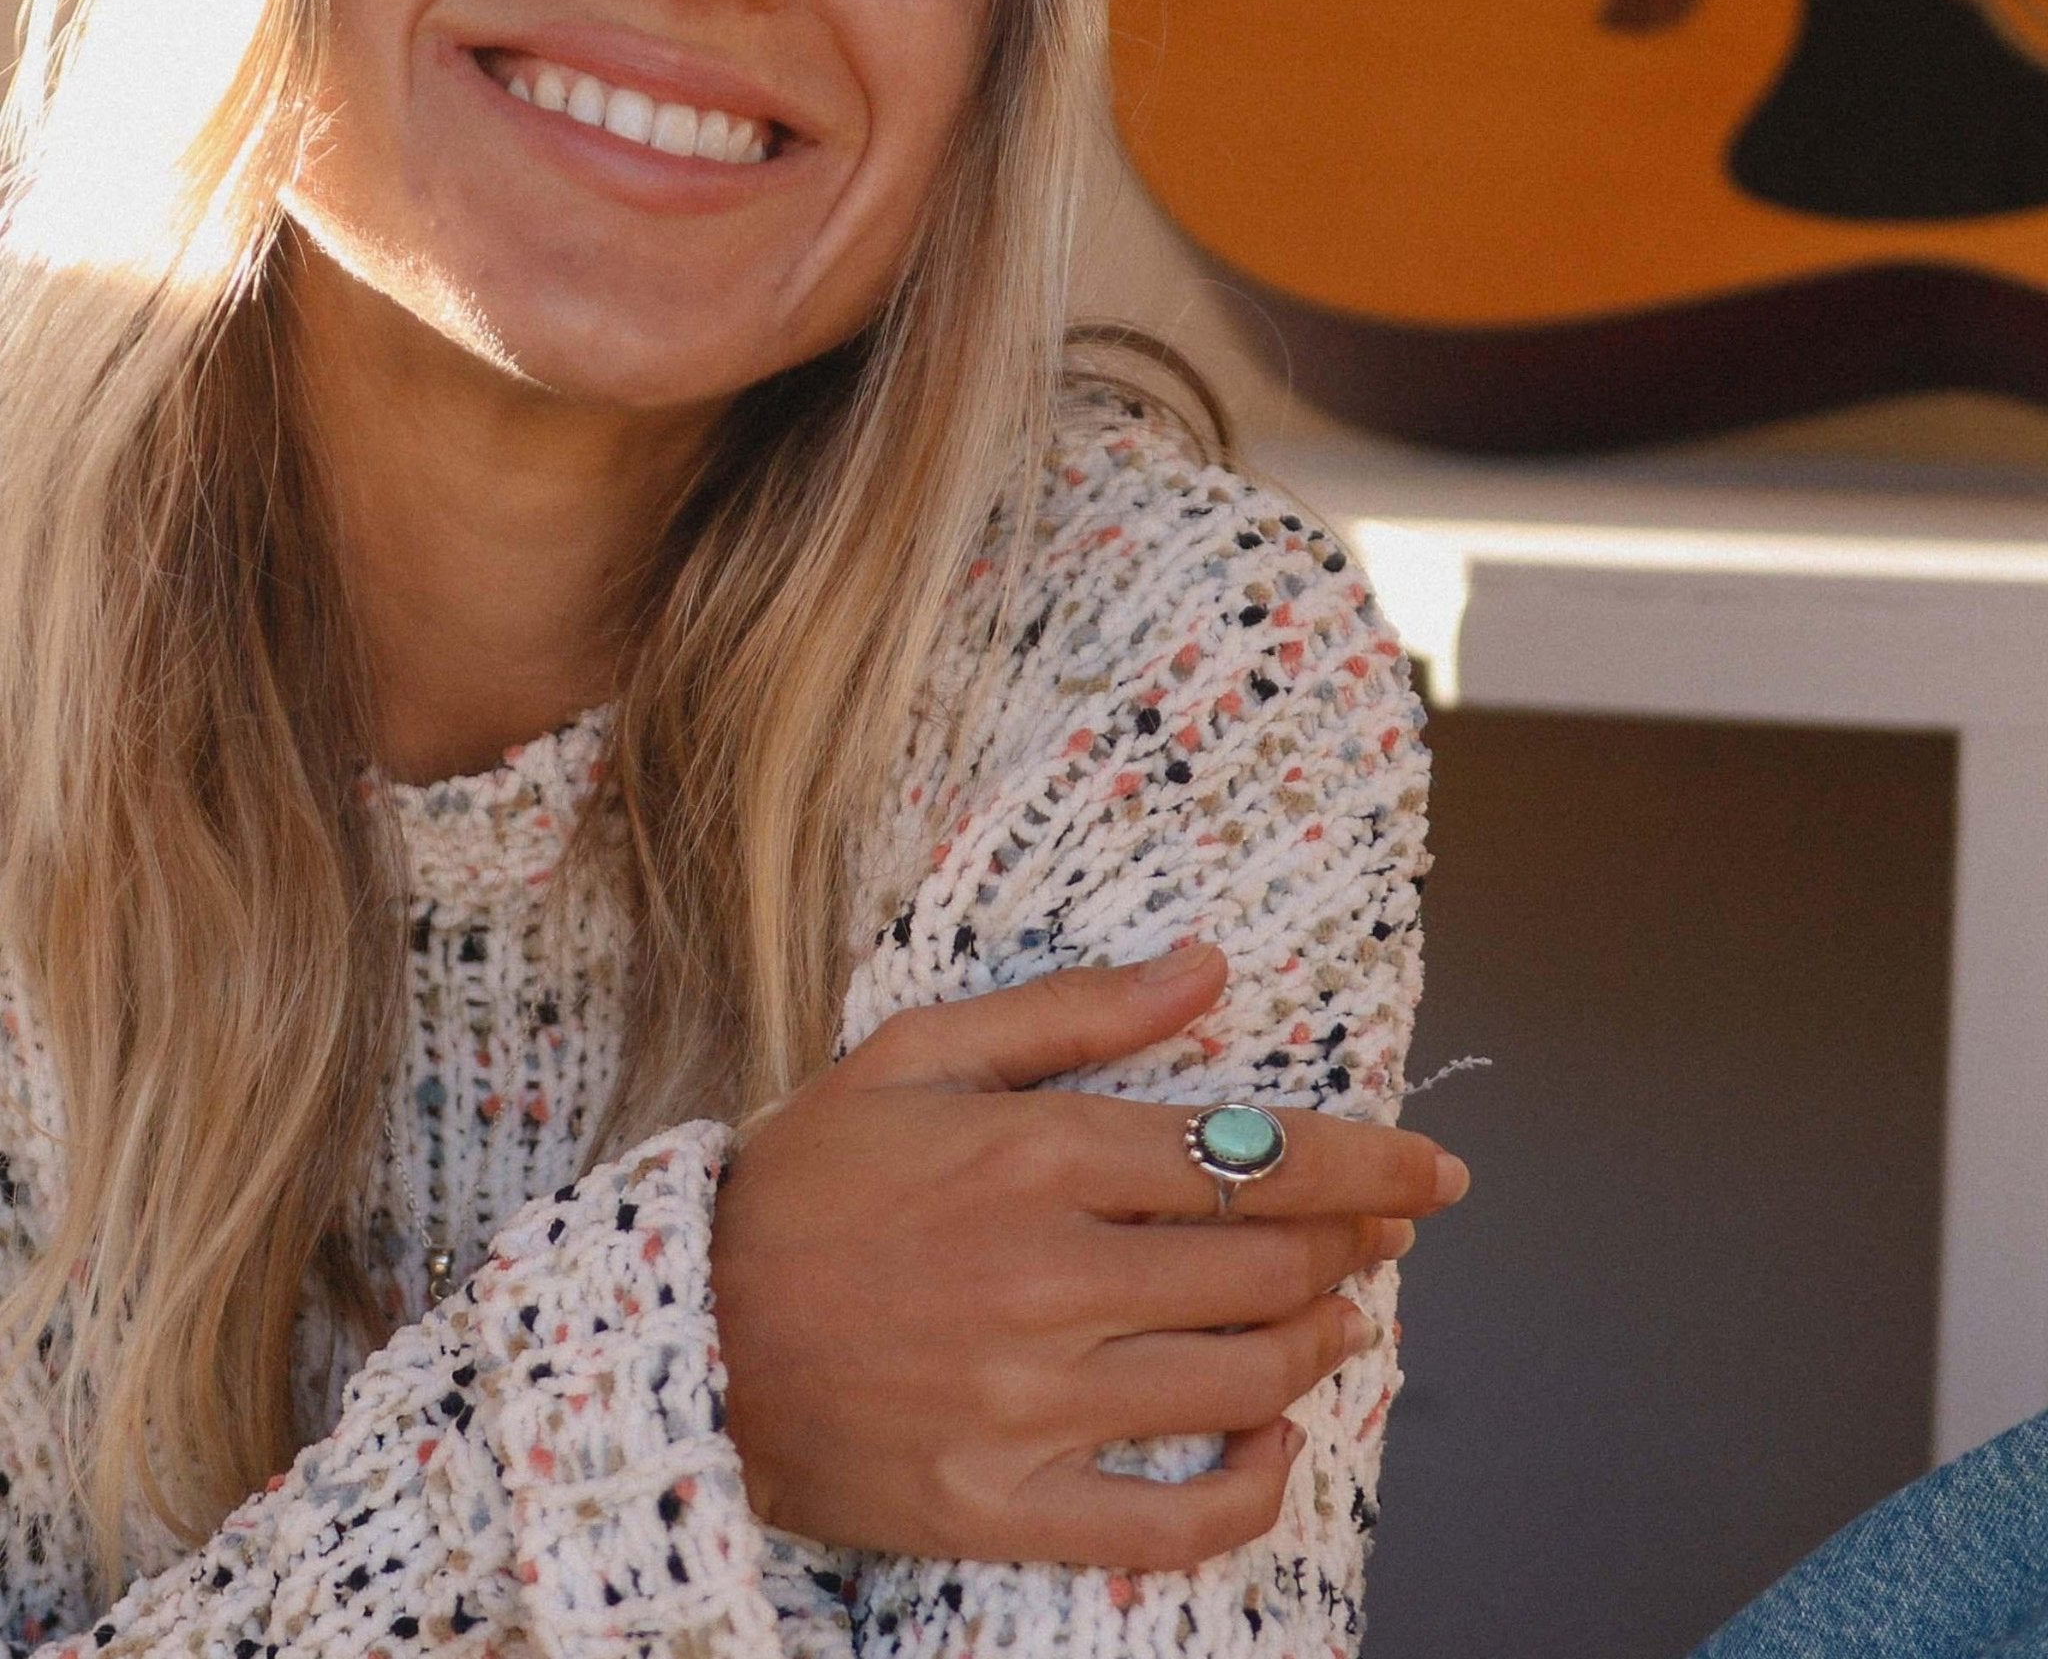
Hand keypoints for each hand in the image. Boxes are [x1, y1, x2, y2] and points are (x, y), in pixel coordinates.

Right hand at [708, 944, 1468, 1570]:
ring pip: (1243, 1378)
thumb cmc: (806, 1179)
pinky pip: (1172, 1520)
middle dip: (1356, 1243)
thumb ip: (1074, 1012)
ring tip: (1337, 1315)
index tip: (1434, 1168)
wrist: (682, 1330)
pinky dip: (1255, 1487)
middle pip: (1268, 1265)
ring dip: (1321, 1341)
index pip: (1254, 1156)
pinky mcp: (1000, 1504)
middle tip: (1384, 1232)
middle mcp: (1051, 1278)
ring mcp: (1030, 1404)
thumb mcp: (918, 1053)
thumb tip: (1208, 968)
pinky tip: (1279, 1443)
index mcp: (1037, 1156)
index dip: (1369, 1162)